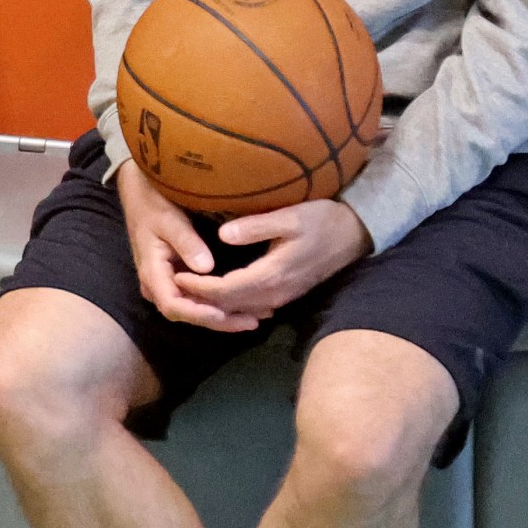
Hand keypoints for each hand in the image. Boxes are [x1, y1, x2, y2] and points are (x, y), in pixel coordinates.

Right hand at [120, 159, 250, 331]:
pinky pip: (197, 299)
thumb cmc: (153, 205)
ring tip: (254, 318)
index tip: (223, 313)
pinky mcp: (178, 280)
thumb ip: (187, 243)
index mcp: (152, 273)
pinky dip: (218, 305)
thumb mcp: (169, 219)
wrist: (141, 196)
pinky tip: (242, 307)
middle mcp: (158, 286)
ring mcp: (167, 285)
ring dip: (222, 317)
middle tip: (252, 323)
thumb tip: (207, 267)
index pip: (173, 305)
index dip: (198, 313)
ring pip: (194, 310)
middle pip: (187, 314)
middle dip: (219, 321)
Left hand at [172, 198, 371, 324]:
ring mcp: (281, 298)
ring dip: (212, 304)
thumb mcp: (290, 216)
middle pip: (226, 307)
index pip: (223, 291)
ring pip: (238, 310)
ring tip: (188, 290)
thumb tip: (223, 235)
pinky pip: (250, 307)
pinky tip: (216, 292)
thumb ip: (255, 226)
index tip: (174, 275)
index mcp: (270, 276)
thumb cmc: (322, 220)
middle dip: (198, 300)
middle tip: (172, 285)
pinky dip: (229, 304)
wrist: (355, 234)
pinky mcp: (285, 295)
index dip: (197, 287)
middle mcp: (274, 294)